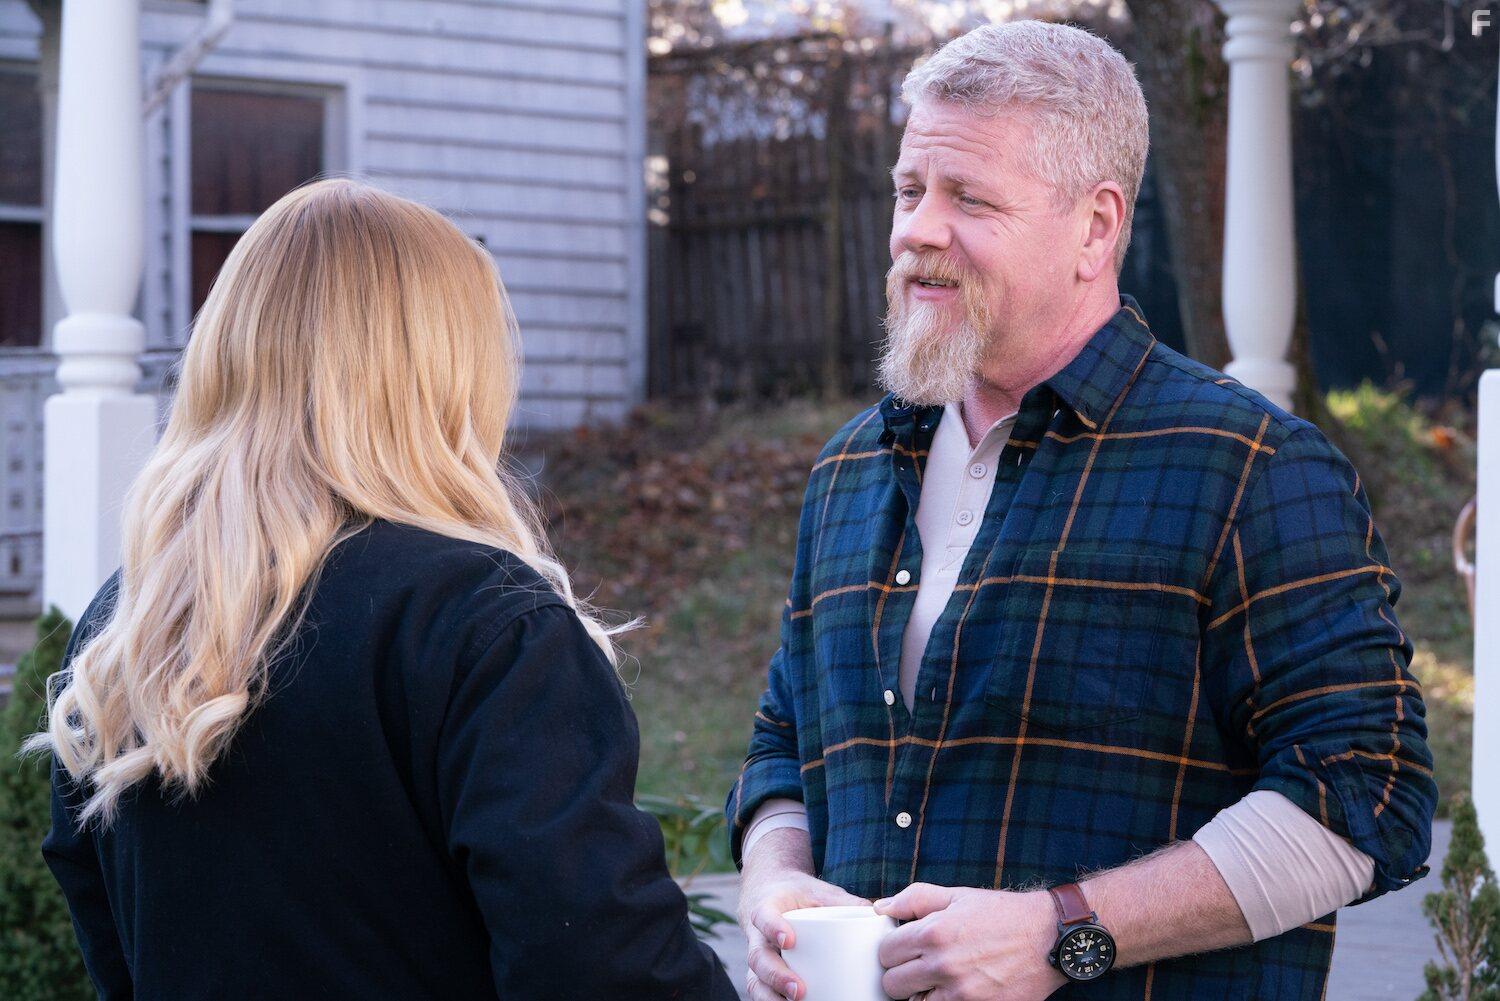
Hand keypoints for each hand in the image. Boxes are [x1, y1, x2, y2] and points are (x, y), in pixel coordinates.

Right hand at [739, 867, 867, 1000]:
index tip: (789, 940)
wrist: (776, 894)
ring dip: (772, 997)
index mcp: (769, 908)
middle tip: (799, 990)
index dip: (773, 928)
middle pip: (758, 958)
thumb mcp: (821, 891)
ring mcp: (760, 958)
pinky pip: (761, 993)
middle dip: (776, 976)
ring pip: (755, 981)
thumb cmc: (802, 895)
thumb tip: (879, 914)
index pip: (763, 916)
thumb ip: (845, 902)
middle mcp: (759, 936)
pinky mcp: (764, 976)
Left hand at [873, 883, 1066, 1000]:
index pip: (885, 952)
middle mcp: (942, 964)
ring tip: (933, 980)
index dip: (892, 949)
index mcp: (933, 932)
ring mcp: (958, 991)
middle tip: (916, 966)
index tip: (903, 948)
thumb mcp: (958, 895)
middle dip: (899, 973)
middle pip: (891, 982)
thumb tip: (880, 908)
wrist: (1049, 939)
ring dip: (917, 993)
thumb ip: (915, 898)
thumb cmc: (1003, 915)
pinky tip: (948, 991)